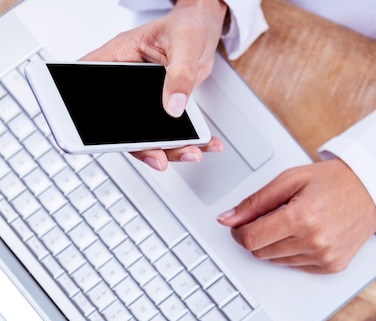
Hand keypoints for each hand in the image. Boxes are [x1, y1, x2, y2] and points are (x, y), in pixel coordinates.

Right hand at [82, 0, 226, 169]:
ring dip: (170, 149)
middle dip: (142, 146)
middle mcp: (128, 82)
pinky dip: (189, 141)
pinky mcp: (162, 108)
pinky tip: (204, 145)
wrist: (206, 28)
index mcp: (120, 57)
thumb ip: (179, 75)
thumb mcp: (185, 43)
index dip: (86, 115)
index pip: (92, 86)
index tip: (94, 138)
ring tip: (191, 153)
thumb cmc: (188, 24)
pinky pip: (170, 132)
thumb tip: (173, 105)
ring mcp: (145, 98)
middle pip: (122, 123)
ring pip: (147, 134)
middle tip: (159, 159)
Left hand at [216, 159, 375, 273]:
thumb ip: (255, 202)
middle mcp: (313, 241)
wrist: (372, 190)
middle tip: (270, 218)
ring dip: (276, 245)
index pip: (251, 239)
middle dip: (257, 236)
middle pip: (261, 253)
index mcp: (301, 217)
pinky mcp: (331, 266)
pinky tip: (306, 234)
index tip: (240, 225)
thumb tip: (227, 219)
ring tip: (294, 222)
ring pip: (276, 261)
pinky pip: (296, 266)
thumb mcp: (289, 180)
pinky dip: (293, 253)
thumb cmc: (333, 181)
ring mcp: (324, 257)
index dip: (239, 232)